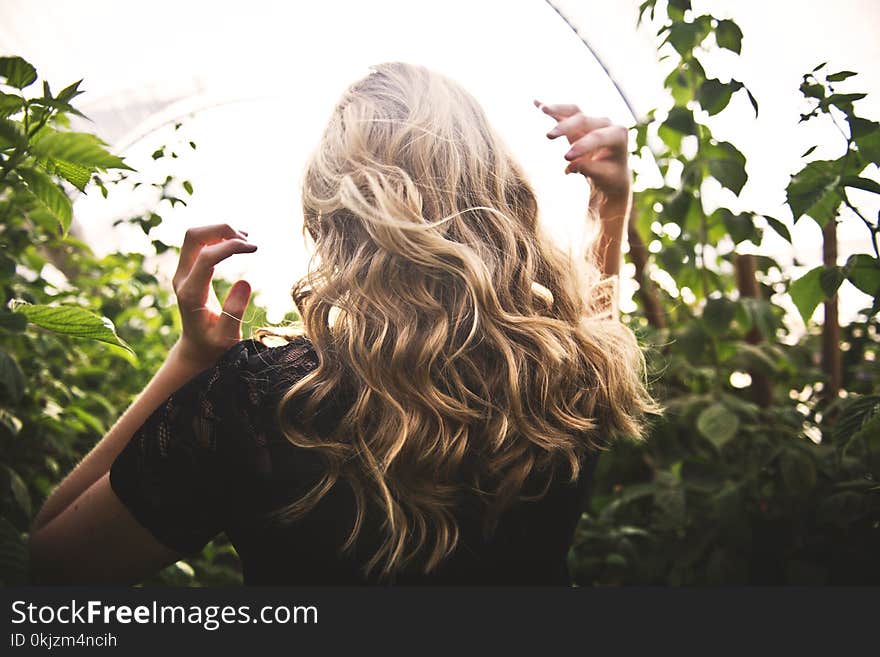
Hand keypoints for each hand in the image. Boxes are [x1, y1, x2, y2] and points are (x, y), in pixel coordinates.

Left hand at [171, 223, 257, 367]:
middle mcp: (182, 279)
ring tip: (246, 241)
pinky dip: (218, 236)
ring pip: (195, 236)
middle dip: (221, 230)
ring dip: (219, 231)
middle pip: (193, 236)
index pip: (206, 257)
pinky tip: (237, 243)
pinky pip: (199, 243)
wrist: (197, 348)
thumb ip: (234, 311)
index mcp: (191, 294)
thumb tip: (245, 281)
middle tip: (248, 241)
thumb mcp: (227, 337)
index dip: (230, 246)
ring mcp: (183, 273)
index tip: (254, 248)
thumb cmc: (214, 346)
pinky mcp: (188, 271)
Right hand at [535, 100, 631, 209]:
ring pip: (574, 111)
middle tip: (548, 136)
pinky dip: (552, 109)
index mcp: (618, 135)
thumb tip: (569, 166)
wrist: (611, 172)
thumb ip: (589, 169)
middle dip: (566, 127)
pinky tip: (536, 103)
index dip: (582, 145)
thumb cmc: (610, 176)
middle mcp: (606, 123)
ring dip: (558, 109)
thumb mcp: (603, 176)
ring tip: (543, 109)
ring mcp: (592, 121)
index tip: (565, 158)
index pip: (597, 136)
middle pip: (583, 120)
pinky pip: (565, 113)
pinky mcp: (579, 123)